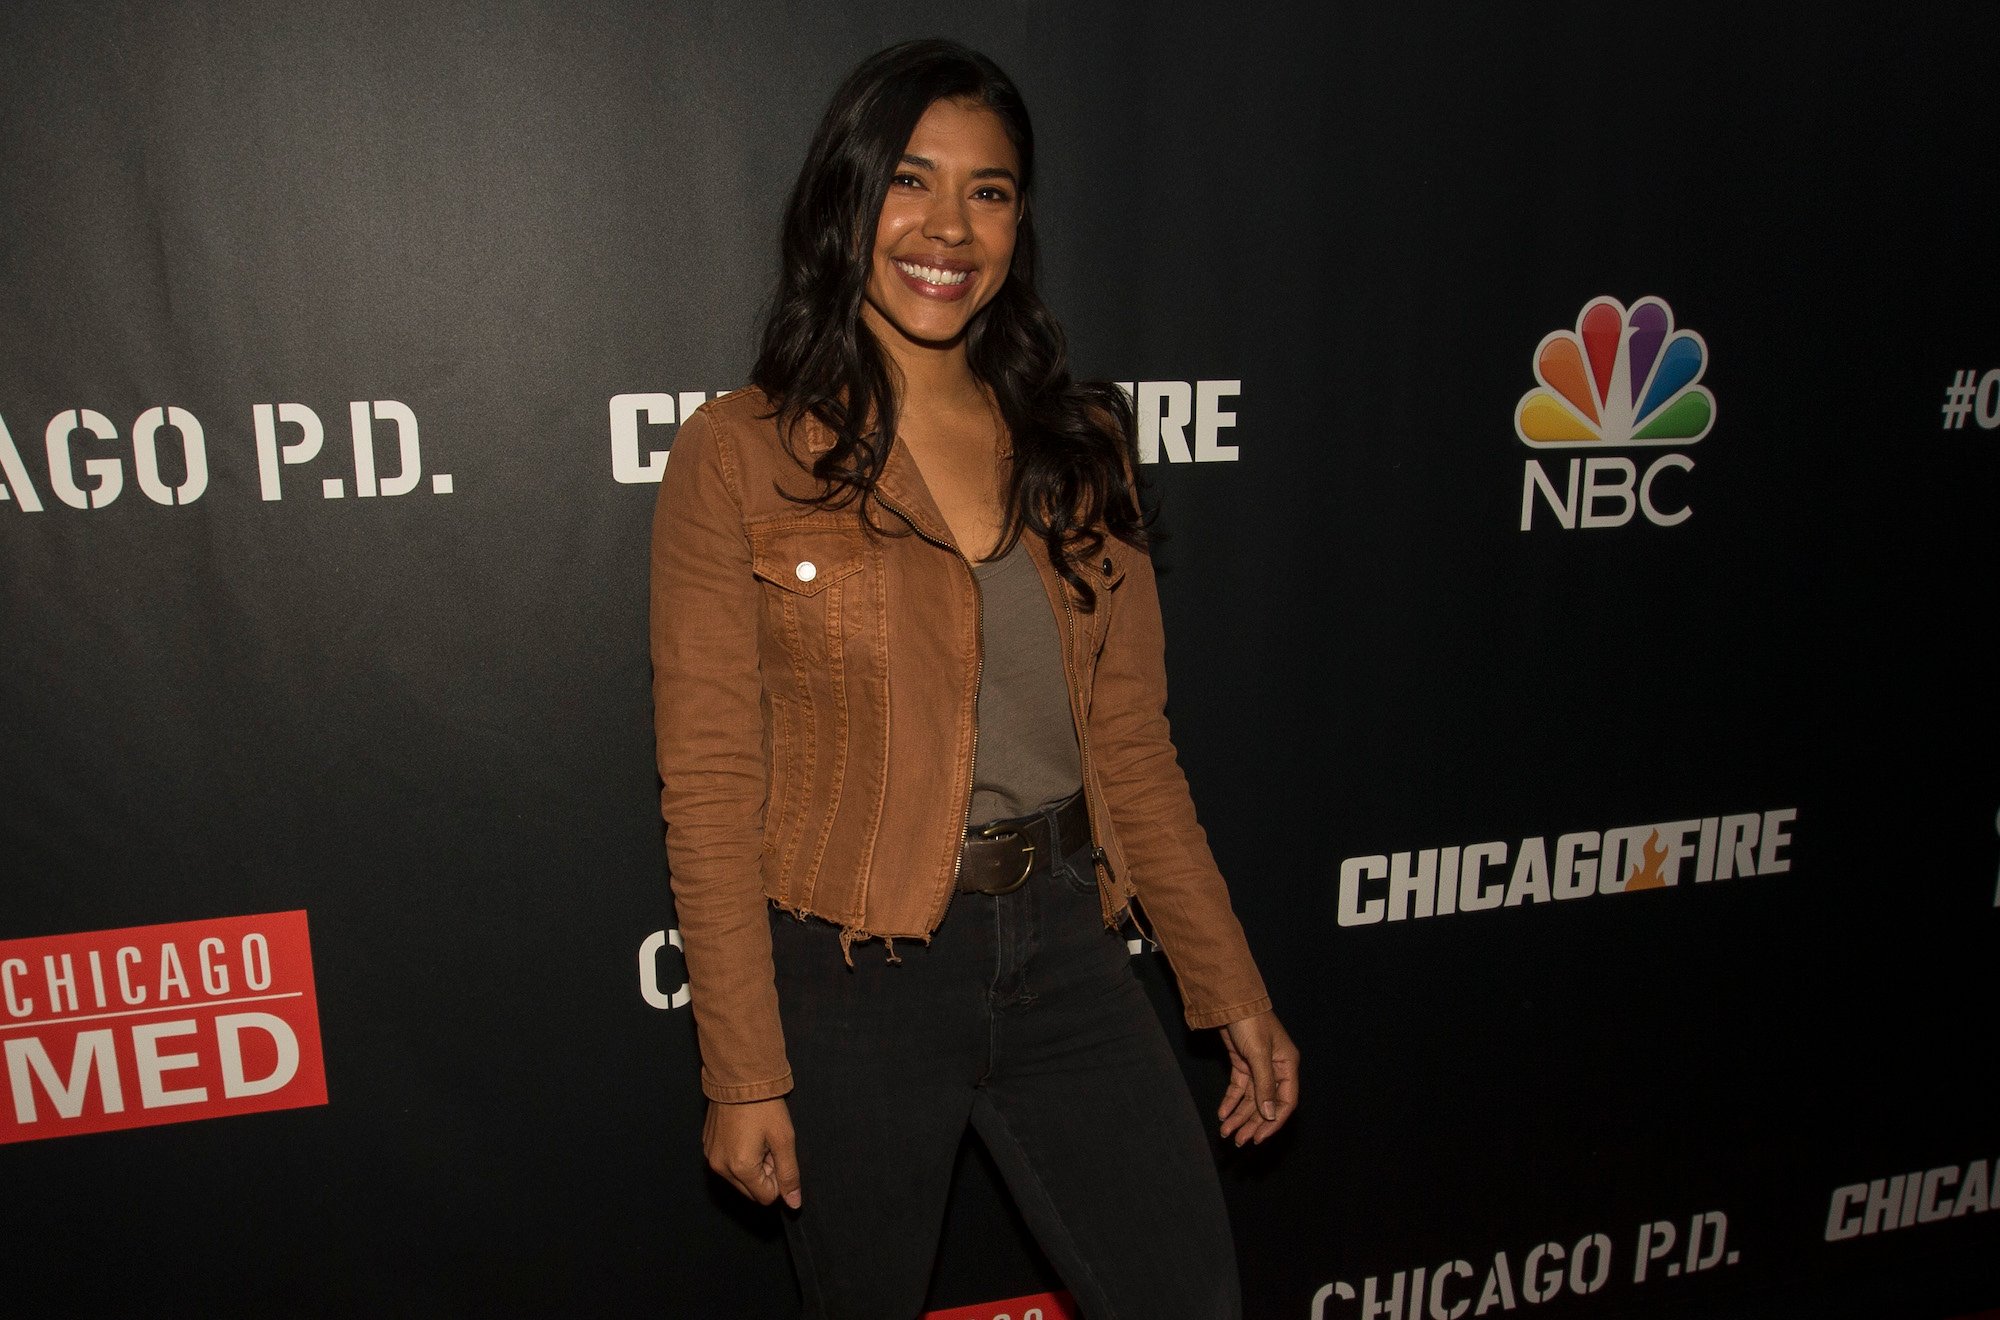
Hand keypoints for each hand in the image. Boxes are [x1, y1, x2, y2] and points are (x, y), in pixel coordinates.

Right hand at [702, 1096, 802, 1207]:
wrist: (738, 1076)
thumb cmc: (764, 1106)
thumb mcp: (784, 1139)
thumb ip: (789, 1174)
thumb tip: (794, 1204)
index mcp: (739, 1168)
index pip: (767, 1197)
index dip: (778, 1178)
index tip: (777, 1152)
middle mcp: (720, 1167)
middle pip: (751, 1190)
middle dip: (764, 1172)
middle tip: (769, 1144)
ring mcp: (711, 1155)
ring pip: (739, 1177)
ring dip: (752, 1164)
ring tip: (757, 1136)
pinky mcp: (707, 1144)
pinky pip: (727, 1162)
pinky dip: (739, 1154)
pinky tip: (745, 1131)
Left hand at [1217, 1010, 1298, 1145]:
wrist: (1229, 1001)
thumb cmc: (1250, 1022)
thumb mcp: (1258, 1054)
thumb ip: (1264, 1085)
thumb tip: (1269, 1115)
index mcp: (1287, 1065)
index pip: (1285, 1102)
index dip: (1273, 1122)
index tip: (1259, 1138)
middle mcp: (1275, 1068)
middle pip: (1265, 1104)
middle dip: (1252, 1123)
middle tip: (1239, 1141)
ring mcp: (1258, 1067)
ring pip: (1250, 1099)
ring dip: (1239, 1116)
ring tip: (1226, 1132)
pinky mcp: (1242, 1063)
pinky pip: (1238, 1089)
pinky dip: (1230, 1101)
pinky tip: (1223, 1114)